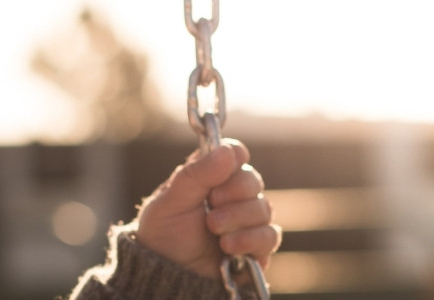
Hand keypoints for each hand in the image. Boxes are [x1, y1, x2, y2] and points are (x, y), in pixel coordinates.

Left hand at [134, 139, 281, 278]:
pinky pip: (270, 236)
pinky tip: (228, 247)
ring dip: (238, 218)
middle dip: (233, 193)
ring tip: (214, 229)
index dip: (234, 157)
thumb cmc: (163, 233)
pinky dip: (250, 239)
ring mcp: (246, 222)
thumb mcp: (170, 200)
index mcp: (211, 177)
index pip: (236, 155)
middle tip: (211, 204)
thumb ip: (197, 173)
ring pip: (264, 208)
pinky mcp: (256, 248)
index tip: (224, 165)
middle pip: (253, 180)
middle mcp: (233, 196)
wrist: (165, 274)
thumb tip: (229, 151)